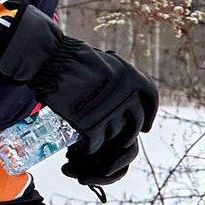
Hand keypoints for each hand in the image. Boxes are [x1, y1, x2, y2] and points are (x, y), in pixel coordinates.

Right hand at [0, 6, 158, 185]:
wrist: (53, 61)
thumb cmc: (72, 57)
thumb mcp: (105, 62)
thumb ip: (117, 77)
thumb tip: (121, 87)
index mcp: (131, 77)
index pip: (151, 99)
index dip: (150, 114)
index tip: (146, 126)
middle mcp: (126, 96)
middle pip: (136, 123)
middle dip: (128, 134)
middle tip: (119, 140)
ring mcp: (110, 113)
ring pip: (115, 135)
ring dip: (105, 138)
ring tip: (93, 138)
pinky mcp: (93, 126)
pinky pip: (96, 144)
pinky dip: (88, 148)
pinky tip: (81, 146)